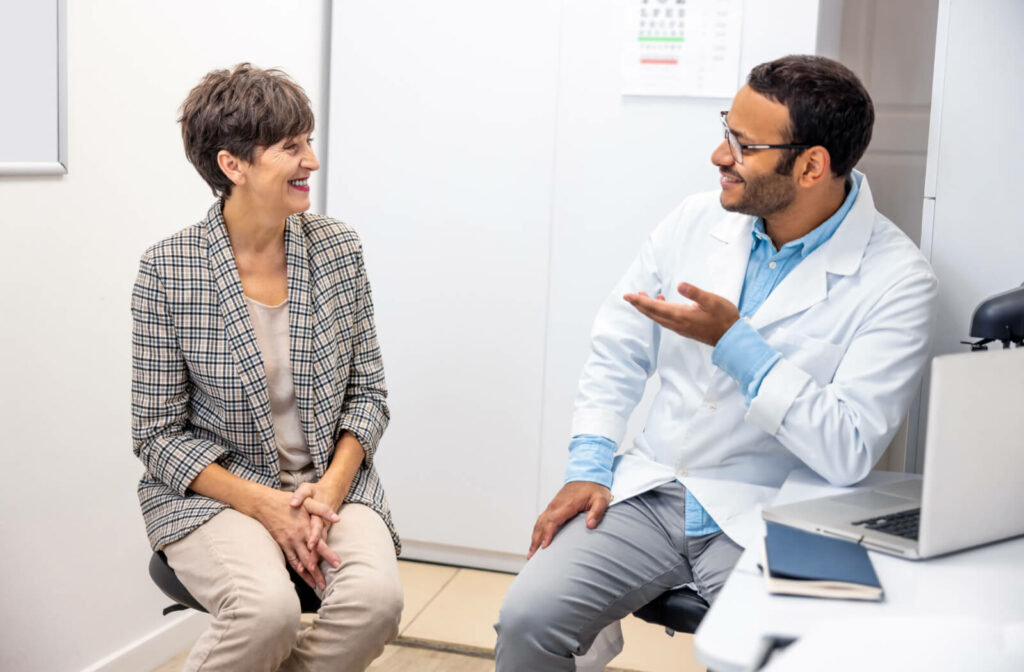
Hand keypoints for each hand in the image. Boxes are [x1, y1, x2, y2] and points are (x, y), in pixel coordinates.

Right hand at [255, 489, 339, 589]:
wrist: (265, 504)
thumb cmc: (288, 501)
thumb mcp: (308, 501)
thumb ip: (322, 510)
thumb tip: (337, 518)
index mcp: (305, 528)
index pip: (319, 545)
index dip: (328, 555)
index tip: (338, 564)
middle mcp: (297, 538)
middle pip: (310, 559)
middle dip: (318, 573)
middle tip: (326, 585)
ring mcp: (288, 543)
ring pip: (300, 563)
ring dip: (308, 575)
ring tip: (317, 586)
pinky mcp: (282, 545)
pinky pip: (291, 560)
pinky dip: (297, 570)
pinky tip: (303, 576)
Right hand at [528, 481, 611, 558]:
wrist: (588, 474)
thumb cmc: (595, 488)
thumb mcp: (601, 499)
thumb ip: (597, 512)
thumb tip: (589, 525)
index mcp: (567, 504)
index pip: (553, 520)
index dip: (547, 534)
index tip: (544, 547)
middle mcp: (556, 505)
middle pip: (542, 523)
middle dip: (536, 540)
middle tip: (532, 557)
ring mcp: (553, 505)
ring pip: (539, 522)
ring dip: (534, 537)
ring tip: (531, 553)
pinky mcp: (553, 506)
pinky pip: (542, 519)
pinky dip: (537, 531)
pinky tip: (536, 540)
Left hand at [623, 282, 739, 345]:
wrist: (731, 338)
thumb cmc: (724, 318)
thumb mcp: (711, 301)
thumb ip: (695, 293)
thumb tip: (679, 285)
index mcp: (680, 315)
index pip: (654, 307)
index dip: (640, 301)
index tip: (627, 296)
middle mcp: (677, 323)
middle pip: (652, 314)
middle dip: (639, 305)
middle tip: (629, 296)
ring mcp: (680, 327)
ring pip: (658, 317)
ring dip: (648, 308)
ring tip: (641, 297)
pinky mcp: (685, 329)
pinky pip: (666, 320)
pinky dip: (659, 312)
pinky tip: (662, 303)